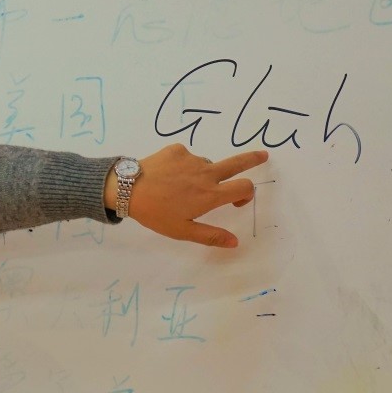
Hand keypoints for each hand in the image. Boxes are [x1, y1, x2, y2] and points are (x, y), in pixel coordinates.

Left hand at [107, 145, 268, 247]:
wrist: (128, 188)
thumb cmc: (156, 213)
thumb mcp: (183, 231)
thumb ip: (211, 236)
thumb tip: (235, 242)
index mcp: (210, 195)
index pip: (244, 188)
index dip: (246, 194)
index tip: (238, 201)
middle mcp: (206, 174)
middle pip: (238, 163)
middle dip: (253, 158)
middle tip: (263, 155)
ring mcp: (192, 159)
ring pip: (206, 165)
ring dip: (203, 174)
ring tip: (179, 187)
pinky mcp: (177, 149)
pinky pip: (188, 158)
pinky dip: (184, 166)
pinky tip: (168, 176)